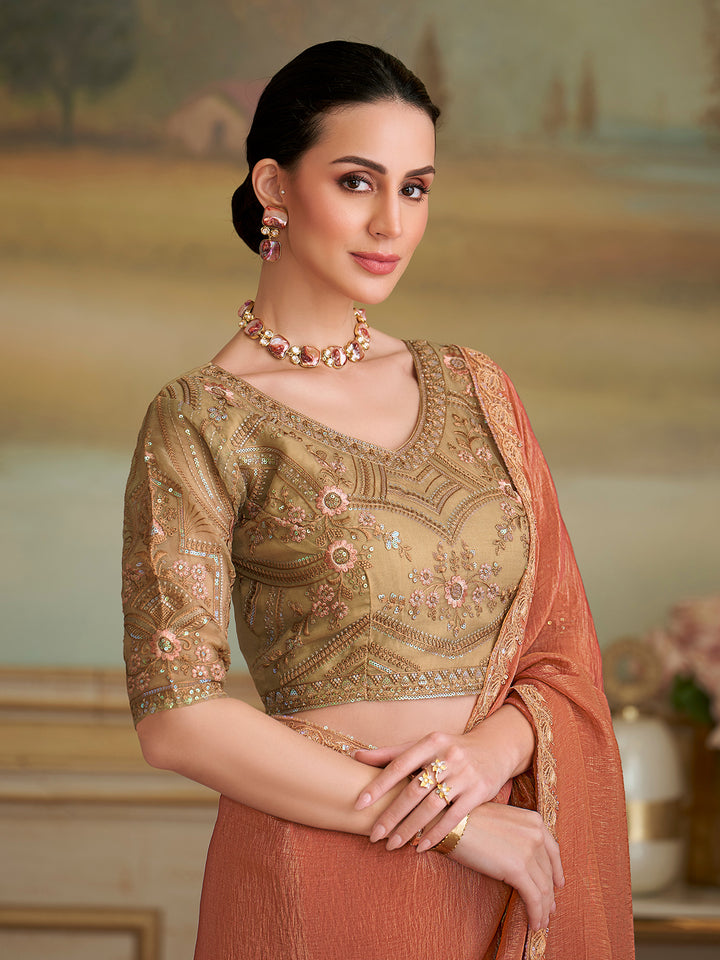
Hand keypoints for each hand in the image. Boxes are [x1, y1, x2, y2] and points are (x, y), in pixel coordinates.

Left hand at [354, 722, 523, 850]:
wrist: (495, 749)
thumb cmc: (450, 749)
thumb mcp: (425, 745)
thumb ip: (392, 753)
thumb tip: (355, 756)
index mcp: (430, 742)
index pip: (399, 764)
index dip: (378, 785)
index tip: (359, 804)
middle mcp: (448, 757)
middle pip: (413, 790)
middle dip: (391, 815)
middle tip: (374, 835)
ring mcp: (464, 775)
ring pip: (431, 806)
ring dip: (410, 828)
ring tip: (392, 845)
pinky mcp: (478, 792)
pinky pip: (453, 817)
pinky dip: (435, 833)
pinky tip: (420, 847)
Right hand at [450, 803, 563, 932]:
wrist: (450, 823)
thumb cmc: (468, 820)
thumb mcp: (501, 819)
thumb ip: (517, 834)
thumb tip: (521, 857)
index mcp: (534, 821)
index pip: (552, 851)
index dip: (557, 870)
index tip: (557, 884)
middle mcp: (536, 834)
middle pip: (548, 872)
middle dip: (550, 894)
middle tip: (549, 909)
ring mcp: (528, 851)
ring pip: (544, 889)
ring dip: (544, 909)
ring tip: (541, 922)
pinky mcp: (517, 870)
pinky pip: (534, 898)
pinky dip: (536, 914)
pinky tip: (534, 924)